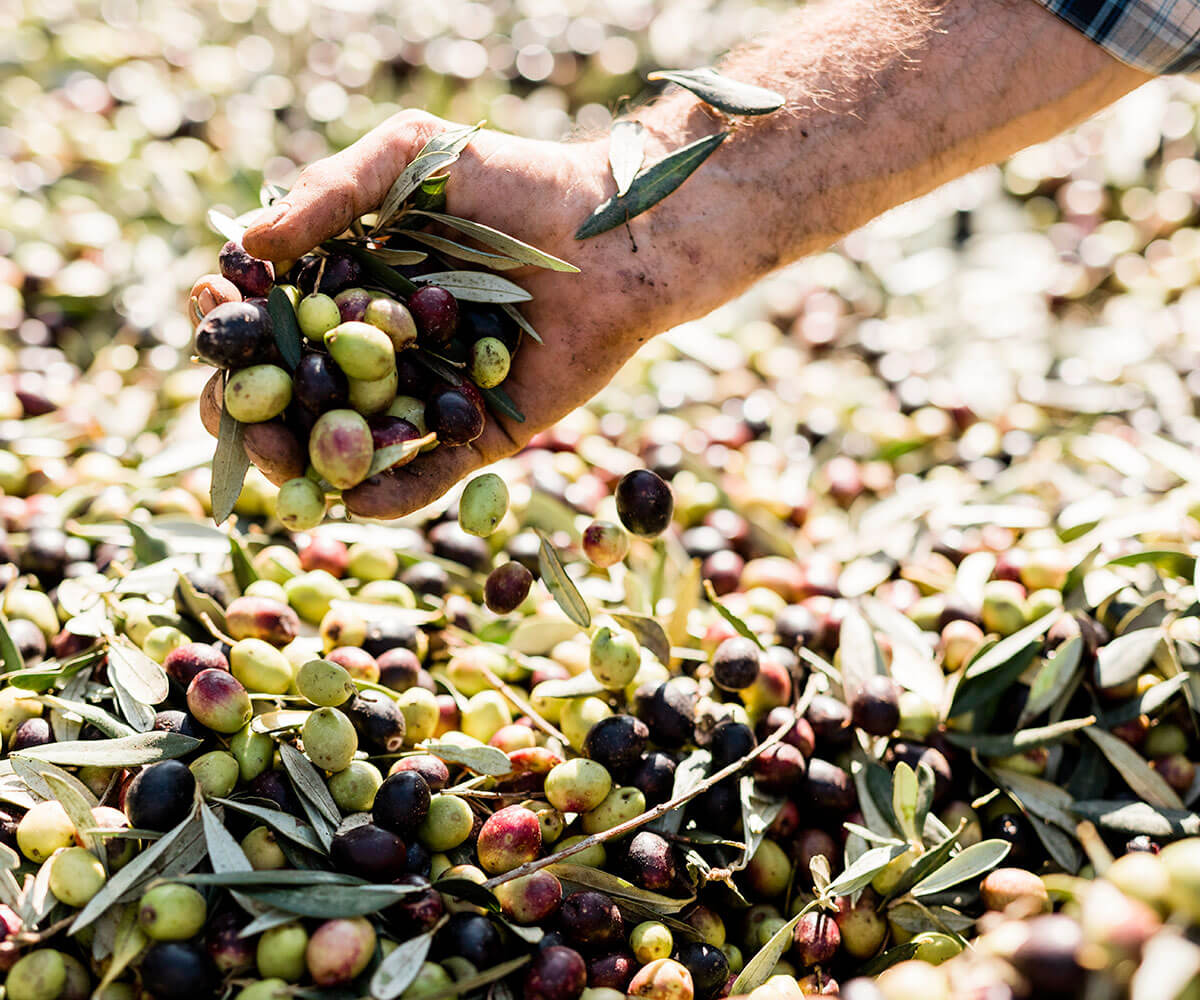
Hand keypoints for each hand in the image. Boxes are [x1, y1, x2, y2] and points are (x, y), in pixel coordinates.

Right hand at [238, 110, 670, 517]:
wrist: (614, 233)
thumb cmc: (514, 184)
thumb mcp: (410, 160)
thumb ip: (330, 194)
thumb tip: (244, 242)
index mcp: (354, 288)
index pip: (274, 318)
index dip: (233, 323)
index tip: (209, 316)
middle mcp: (382, 349)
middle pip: (300, 393)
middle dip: (253, 406)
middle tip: (227, 412)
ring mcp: (426, 395)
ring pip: (352, 442)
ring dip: (307, 460)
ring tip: (281, 460)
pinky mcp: (477, 433)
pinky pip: (427, 475)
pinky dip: (391, 492)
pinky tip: (354, 499)